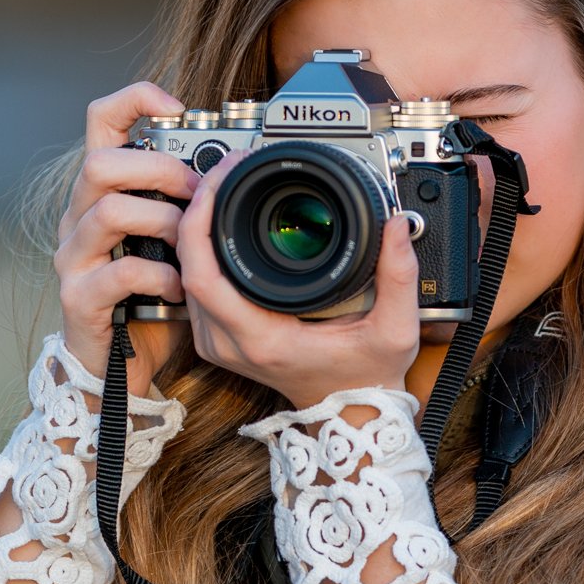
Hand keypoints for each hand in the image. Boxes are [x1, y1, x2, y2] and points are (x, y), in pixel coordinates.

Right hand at [54, 81, 202, 396]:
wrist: (120, 368)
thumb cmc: (153, 298)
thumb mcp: (174, 242)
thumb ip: (188, 204)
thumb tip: (236, 166)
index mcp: (102, 193)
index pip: (101, 121)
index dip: (135, 100)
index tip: (177, 108)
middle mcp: (78, 217)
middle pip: (100, 162)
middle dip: (159, 171)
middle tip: (196, 194)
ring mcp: (73, 257)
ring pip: (109, 212)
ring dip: (163, 223)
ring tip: (189, 247)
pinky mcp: (79, 298)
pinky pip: (119, 274)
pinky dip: (160, 278)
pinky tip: (181, 290)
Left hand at [174, 149, 422, 410]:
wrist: (350, 412)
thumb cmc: (366, 377)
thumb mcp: (396, 331)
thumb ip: (400, 278)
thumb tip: (395, 226)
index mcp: (263, 339)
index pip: (203, 275)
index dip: (201, 221)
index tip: (221, 181)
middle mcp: (229, 344)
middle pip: (185, 266)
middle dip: (198, 210)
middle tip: (226, 171)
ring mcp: (218, 343)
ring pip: (184, 274)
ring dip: (196, 227)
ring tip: (224, 187)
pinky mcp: (218, 339)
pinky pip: (194, 286)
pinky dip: (201, 250)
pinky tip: (220, 221)